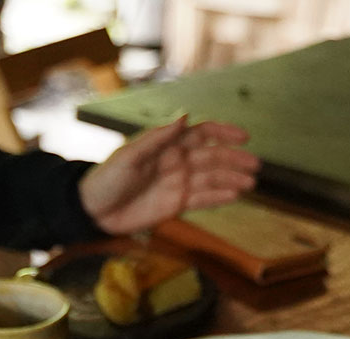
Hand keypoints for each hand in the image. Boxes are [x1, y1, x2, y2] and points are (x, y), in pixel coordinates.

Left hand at [78, 116, 260, 235]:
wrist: (93, 211)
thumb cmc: (107, 178)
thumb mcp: (130, 155)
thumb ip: (158, 137)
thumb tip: (184, 116)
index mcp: (166, 145)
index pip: (201, 134)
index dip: (223, 133)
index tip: (243, 137)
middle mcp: (176, 161)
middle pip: (212, 157)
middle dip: (234, 160)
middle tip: (255, 165)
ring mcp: (177, 183)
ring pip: (211, 179)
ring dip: (231, 179)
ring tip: (251, 183)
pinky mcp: (175, 205)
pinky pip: (202, 200)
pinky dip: (219, 197)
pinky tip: (236, 195)